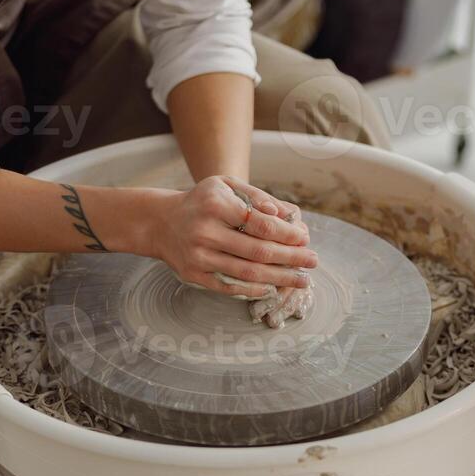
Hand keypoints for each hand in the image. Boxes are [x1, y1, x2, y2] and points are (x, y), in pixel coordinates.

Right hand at [144, 176, 313, 297]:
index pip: (260, 223)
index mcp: (215, 205)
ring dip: (280, 278)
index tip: (305, 238)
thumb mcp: (226, 186)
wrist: (161, 223)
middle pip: (258, 251)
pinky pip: (230, 287)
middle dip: (291, 258)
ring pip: (248, 273)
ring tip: (301, 279)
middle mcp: (205, 232)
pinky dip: (255, 290)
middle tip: (313, 261)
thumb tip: (286, 214)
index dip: (287, 234)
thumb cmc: (203, 202)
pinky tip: (274, 287)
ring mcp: (199, 256)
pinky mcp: (195, 275)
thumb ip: (256, 196)